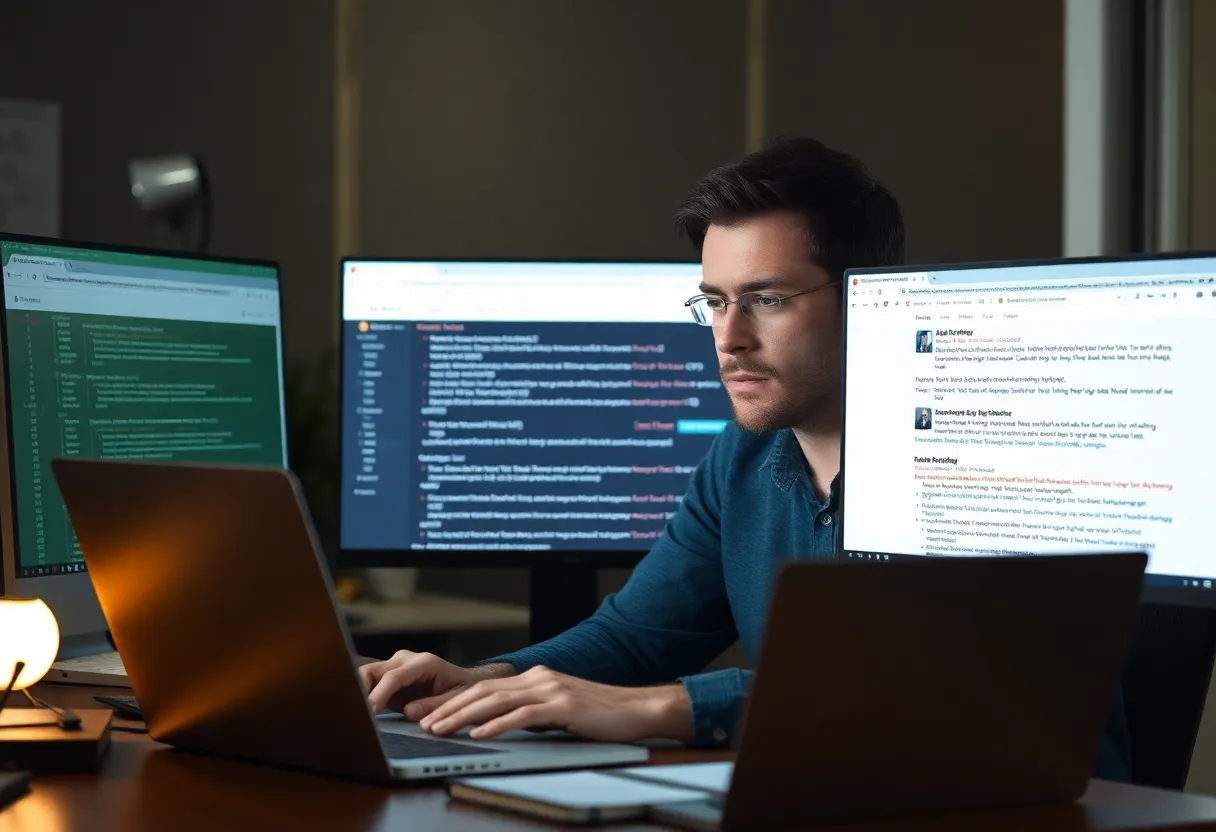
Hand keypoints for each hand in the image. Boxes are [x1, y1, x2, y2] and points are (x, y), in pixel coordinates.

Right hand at [357, 650, 513, 719]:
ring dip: (359, 692)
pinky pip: (370, 683)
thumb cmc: (462, 690)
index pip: (394, 676)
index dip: (380, 693)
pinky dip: (362, 695)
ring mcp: (396, 666)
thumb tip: (409, 711)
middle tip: (358, 713)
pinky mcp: (389, 677)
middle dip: (361, 689)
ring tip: (356, 713)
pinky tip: (360, 711)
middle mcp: (407, 660)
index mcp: (424, 663)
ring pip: (367, 673)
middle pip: (373, 669)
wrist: (463, 683)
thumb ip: (435, 705)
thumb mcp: (457, 699)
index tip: (371, 711)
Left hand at [418, 665, 692, 742]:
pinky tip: (479, 734)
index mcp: (534, 678)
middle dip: (448, 706)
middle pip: (483, 690)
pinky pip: (523, 715)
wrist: (636, 709)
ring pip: (496, 700)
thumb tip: (498, 723)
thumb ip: (530, 711)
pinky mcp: (562, 704)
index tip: (427, 712)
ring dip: (463, 715)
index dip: (452, 699)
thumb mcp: (556, 709)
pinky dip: (497, 724)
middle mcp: (538, 678)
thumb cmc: (599, 714)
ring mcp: (550, 688)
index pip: (484, 687)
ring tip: (440, 728)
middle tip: (422, 720)